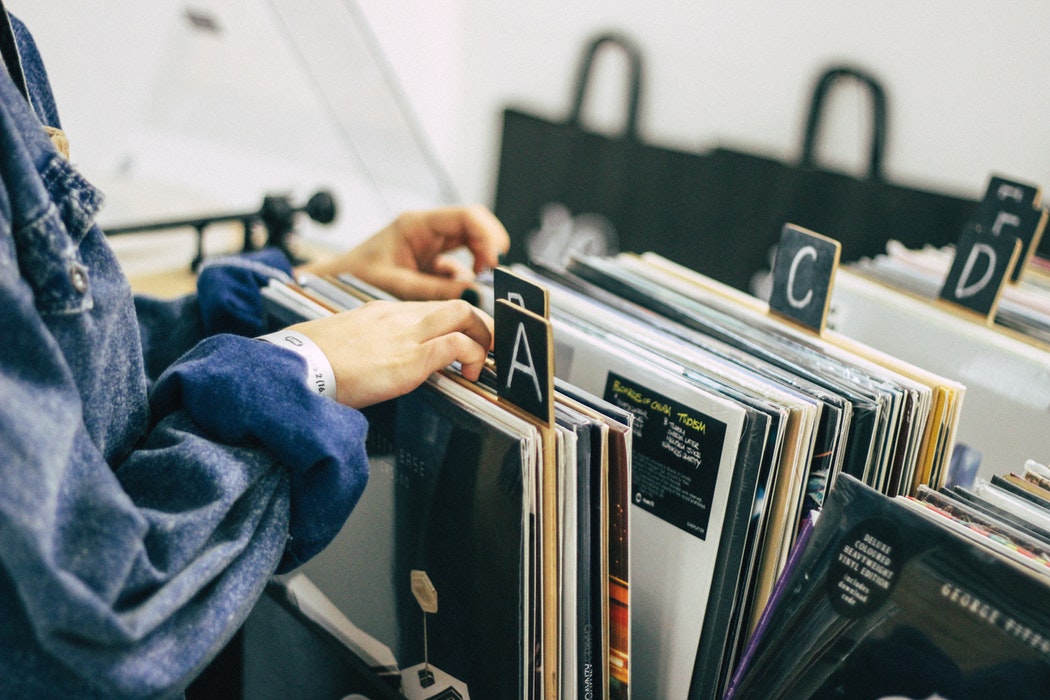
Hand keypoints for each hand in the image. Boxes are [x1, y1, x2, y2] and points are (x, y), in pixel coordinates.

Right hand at [291, 298, 492, 407]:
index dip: (453, 323)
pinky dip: (471, 357)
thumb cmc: (308, 361)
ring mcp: (406, 334)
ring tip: (481, 362)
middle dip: (480, 325)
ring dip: (482, 338)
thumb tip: (371, 362)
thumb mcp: (342, 344)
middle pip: (456, 304)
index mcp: (380, 312)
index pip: (430, 307)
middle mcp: (397, 316)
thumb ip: (365, 346)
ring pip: (464, 315)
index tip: (461, 339)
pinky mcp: (410, 358)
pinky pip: (455, 346)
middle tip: (484, 348)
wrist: (294, 367)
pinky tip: (468, 374)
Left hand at [296, 205, 509, 300]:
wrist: (331, 283)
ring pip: (470, 245)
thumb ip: (434, 289)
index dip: (488, 234)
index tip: (495, 259)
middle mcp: (427, 230)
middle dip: (489, 247)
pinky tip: (460, 293)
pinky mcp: (429, 262)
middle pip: (474, 226)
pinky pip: (458, 265)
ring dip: (479, 263)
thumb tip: (471, 292)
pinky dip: (465, 279)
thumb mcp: (396, 284)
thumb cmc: (354, 277)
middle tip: (493, 273)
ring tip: (478, 285)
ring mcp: (430, 245)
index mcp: (417, 225)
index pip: (466, 216)